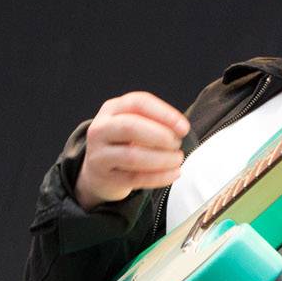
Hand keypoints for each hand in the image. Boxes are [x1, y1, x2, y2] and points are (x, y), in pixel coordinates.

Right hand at [72, 91, 191, 209]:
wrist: (97, 170)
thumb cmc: (123, 142)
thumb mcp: (131, 123)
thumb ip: (152, 121)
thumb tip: (180, 129)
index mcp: (111, 109)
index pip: (138, 103)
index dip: (164, 114)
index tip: (184, 127)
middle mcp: (101, 129)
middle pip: (130, 126)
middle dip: (160, 136)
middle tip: (177, 144)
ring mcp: (100, 154)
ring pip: (132, 156)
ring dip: (162, 159)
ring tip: (177, 159)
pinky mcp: (105, 177)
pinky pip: (135, 178)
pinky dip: (159, 177)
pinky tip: (173, 173)